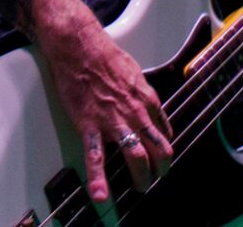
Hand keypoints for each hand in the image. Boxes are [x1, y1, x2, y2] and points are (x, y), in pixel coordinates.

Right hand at [39, 14, 171, 204]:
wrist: (78, 45)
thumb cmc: (103, 54)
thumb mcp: (134, 71)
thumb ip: (142, 93)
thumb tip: (148, 107)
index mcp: (147, 99)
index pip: (164, 131)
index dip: (164, 147)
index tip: (161, 156)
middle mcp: (136, 113)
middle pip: (159, 150)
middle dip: (162, 169)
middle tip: (156, 177)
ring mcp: (114, 121)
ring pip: (137, 157)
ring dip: (142, 177)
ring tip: (141, 188)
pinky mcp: (90, 125)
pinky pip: (96, 157)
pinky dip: (99, 180)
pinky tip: (101, 197)